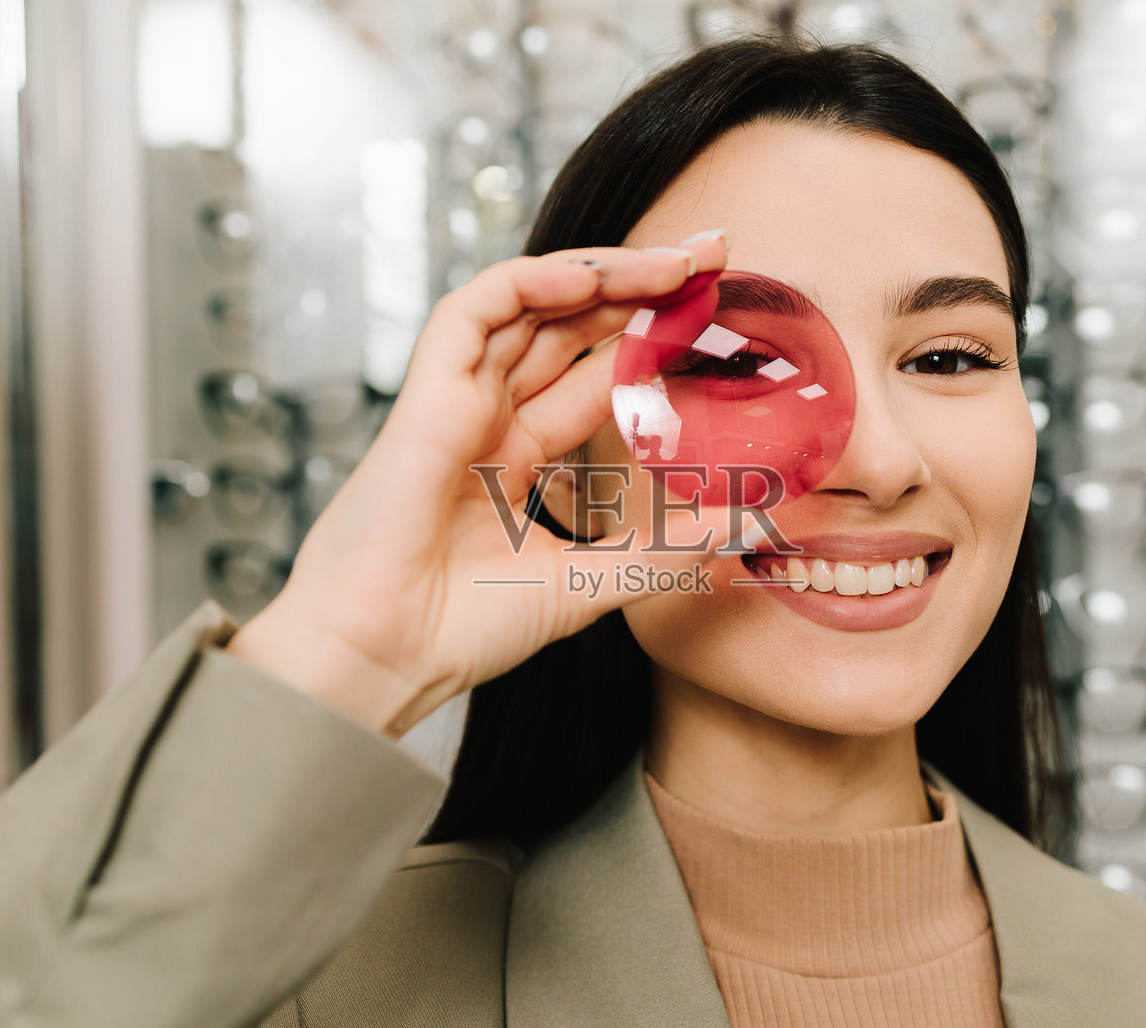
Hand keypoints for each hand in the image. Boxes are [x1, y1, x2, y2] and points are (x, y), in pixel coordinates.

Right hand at [225, 232, 748, 736]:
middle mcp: (490, 418)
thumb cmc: (467, 627)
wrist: (389, 655)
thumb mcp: (598, 580)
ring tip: (676, 260)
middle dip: (640, 284)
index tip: (716, 307)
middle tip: (714, 254)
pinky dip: (530, 282)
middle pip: (570, 325)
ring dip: (602, 272)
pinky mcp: (426, 395)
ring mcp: (457, 402)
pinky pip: (473, 311)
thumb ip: (671, 547)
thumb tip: (756, 522)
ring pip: (529, 304)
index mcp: (520, 455)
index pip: (595, 371)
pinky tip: (593, 277)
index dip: (651, 334)